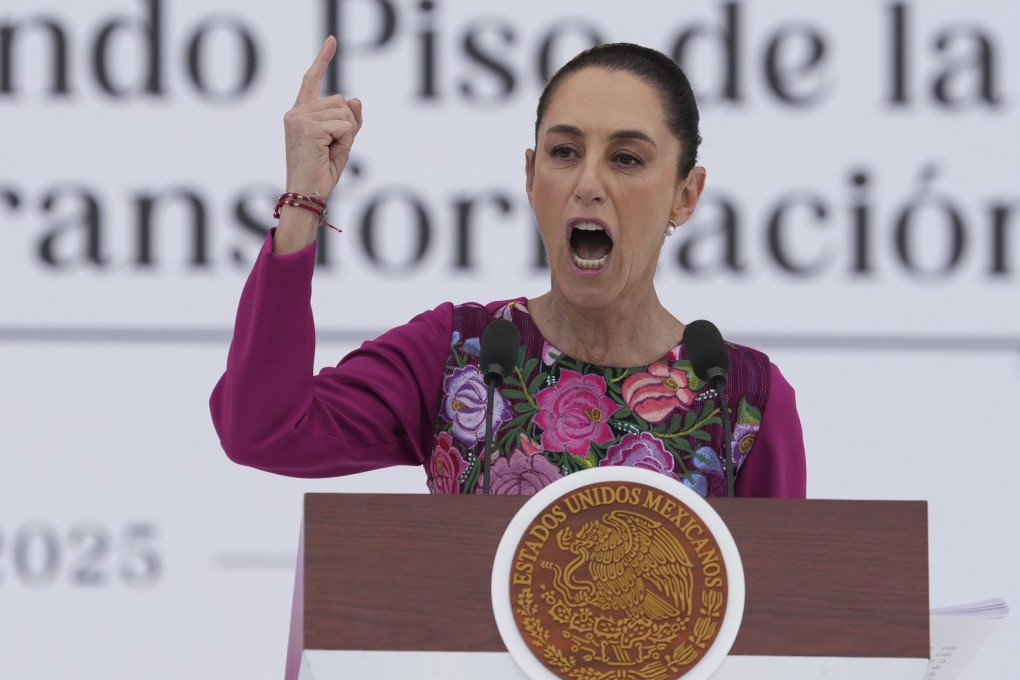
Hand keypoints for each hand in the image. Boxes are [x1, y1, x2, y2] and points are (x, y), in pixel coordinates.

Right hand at [283, 36, 363, 197]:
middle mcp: (296, 112)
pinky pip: (345, 126)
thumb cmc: (320, 173)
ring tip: (329, 153)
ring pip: (345, 114)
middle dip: (347, 125)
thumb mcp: (340, 144)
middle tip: (332, 149)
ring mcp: (300, 118)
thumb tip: (355, 99)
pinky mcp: (308, 127)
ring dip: (347, 135)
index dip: (323, 60)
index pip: (311, 80)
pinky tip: (330, 153)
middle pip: (340, 101)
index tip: (332, 41)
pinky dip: (346, 142)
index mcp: (300, 114)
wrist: (306, 195)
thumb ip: (349, 121)